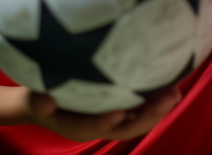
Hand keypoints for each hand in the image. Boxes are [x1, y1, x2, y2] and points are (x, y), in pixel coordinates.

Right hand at [27, 88, 181, 142]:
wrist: (48, 101)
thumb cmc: (42, 97)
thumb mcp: (35, 99)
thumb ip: (39, 103)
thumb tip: (44, 100)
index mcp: (80, 127)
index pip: (95, 128)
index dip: (106, 122)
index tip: (121, 111)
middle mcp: (102, 126)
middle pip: (127, 127)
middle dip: (149, 115)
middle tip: (170, 97)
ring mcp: (114, 118)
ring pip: (139, 119)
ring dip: (158, 108)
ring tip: (175, 92)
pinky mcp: (123, 107)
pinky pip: (142, 107)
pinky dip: (156, 98)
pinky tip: (171, 82)